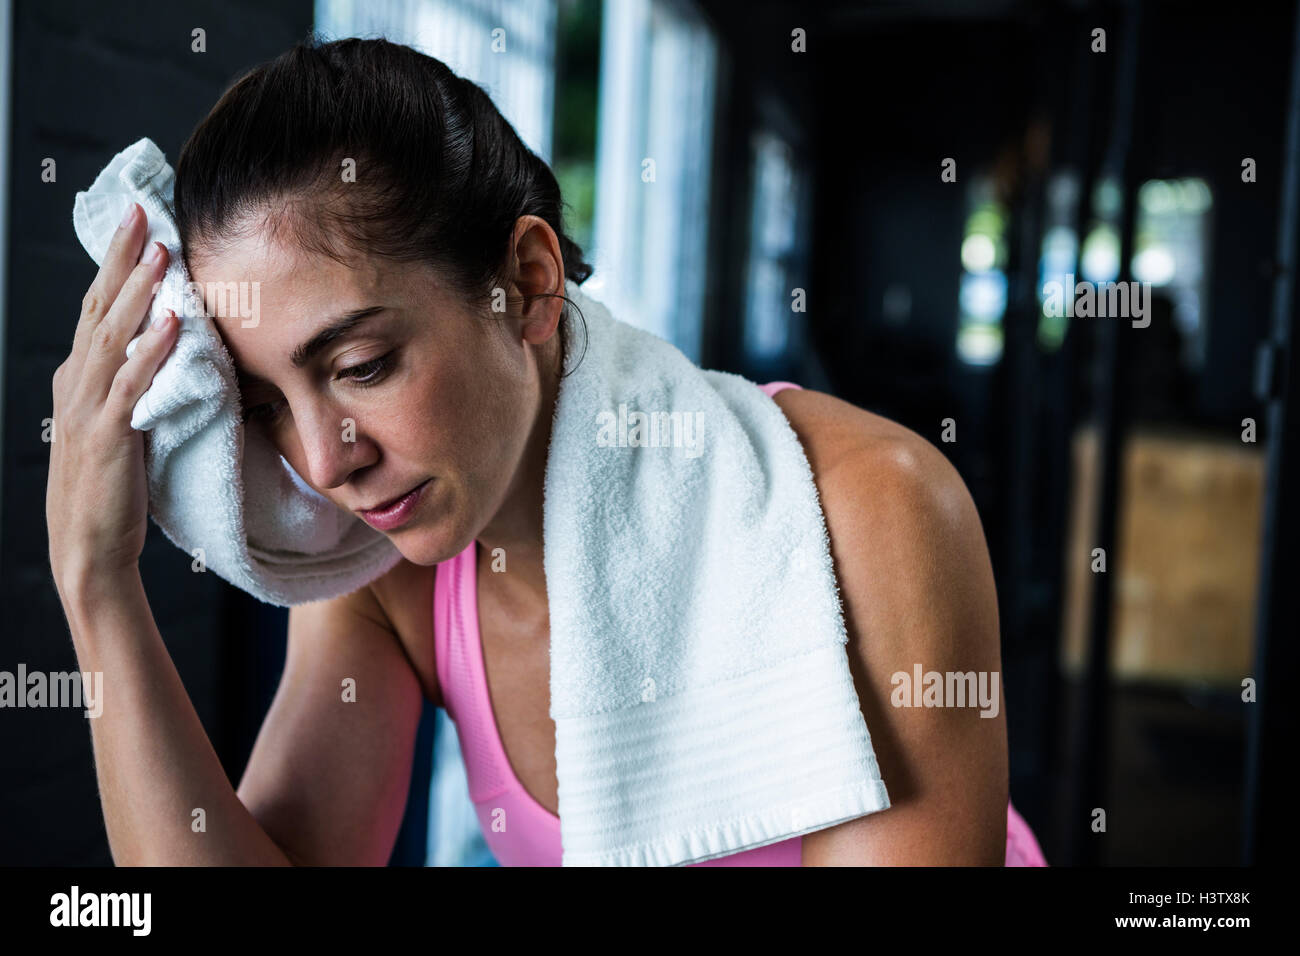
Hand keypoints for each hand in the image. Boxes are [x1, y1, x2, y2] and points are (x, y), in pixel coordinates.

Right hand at [47, 202, 177, 584]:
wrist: (89, 546)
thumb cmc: (112, 487)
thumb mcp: (120, 422)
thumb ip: (133, 382)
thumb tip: (166, 343)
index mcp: (79, 377)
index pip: (97, 308)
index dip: (115, 264)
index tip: (138, 222)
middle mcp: (76, 383)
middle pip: (99, 307)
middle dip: (121, 258)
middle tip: (142, 212)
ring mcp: (88, 408)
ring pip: (113, 337)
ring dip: (138, 293)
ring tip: (161, 254)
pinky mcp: (111, 436)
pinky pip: (133, 385)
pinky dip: (153, 351)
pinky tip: (173, 324)